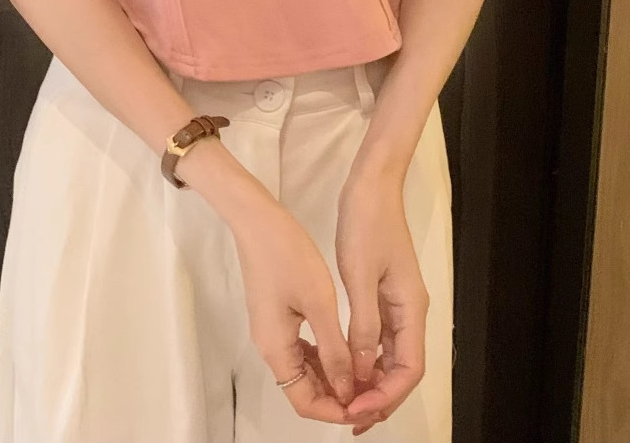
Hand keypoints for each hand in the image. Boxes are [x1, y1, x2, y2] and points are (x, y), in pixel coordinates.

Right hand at [231, 201, 359, 423]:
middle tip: (371, 388)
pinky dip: (323, 354)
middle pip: (303, 389)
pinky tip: (344, 346)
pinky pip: (300, 348)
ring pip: (303, 369)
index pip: (304, 402)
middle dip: (337, 394)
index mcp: (276, 349)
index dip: (335, 410)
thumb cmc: (288, 257)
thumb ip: (334, 350)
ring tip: (364, 369)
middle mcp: (270, 347)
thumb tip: (346, 390)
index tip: (366, 403)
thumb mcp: (319, 303)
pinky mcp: (275, 316)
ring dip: (332, 374)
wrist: (258, 221)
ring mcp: (271, 331)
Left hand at [336, 171, 428, 429]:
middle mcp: (411, 310)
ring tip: (345, 400)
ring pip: (392, 354)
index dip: (385, 395)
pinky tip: (346, 365)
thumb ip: (363, 325)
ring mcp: (399, 302)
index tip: (356, 409)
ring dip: (372, 380)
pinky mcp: (385, 292)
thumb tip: (362, 372)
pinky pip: (381, 336)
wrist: (372, 187)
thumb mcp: (360, 276)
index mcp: (411, 308)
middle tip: (349, 417)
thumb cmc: (366, 225)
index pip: (409, 369)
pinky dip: (366, 356)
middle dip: (380, 396)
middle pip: (402, 367)